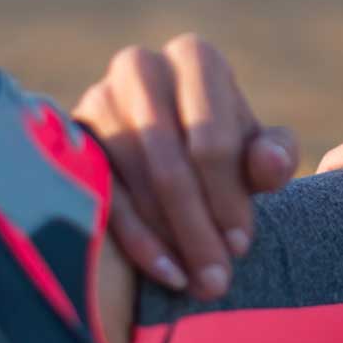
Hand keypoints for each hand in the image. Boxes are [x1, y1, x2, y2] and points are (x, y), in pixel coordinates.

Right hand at [73, 34, 298, 299]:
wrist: (169, 148)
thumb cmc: (223, 151)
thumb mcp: (256, 152)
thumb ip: (274, 157)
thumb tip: (269, 164)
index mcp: (194, 59)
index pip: (211, 139)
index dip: (227, 197)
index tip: (241, 246)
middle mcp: (140, 68)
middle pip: (169, 162)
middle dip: (197, 227)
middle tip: (218, 281)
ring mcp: (96, 99)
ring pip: (133, 181)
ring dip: (168, 238)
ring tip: (198, 283)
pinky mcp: (69, 138)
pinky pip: (100, 195)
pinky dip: (134, 239)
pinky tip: (164, 272)